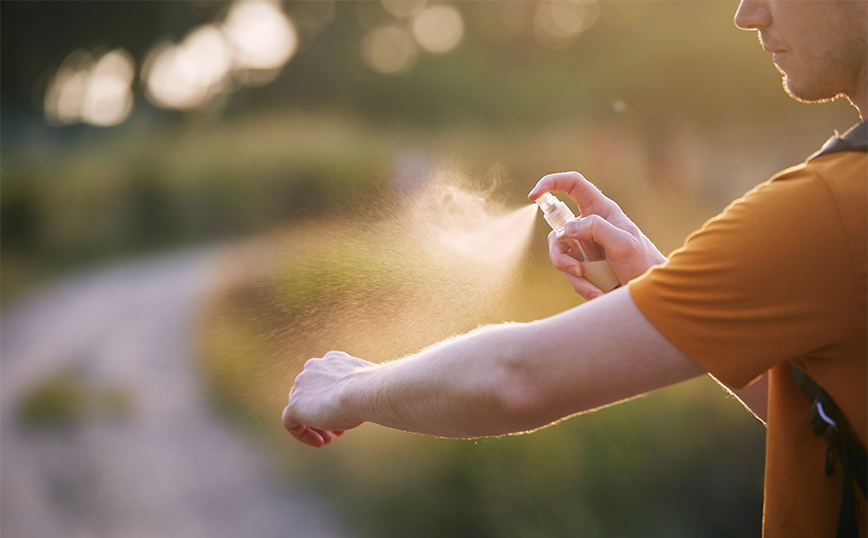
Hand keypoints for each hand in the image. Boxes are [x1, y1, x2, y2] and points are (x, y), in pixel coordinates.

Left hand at [281, 351, 371, 447]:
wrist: (363, 392)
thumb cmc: (372, 390)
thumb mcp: (367, 386)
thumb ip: (360, 389)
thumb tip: (367, 399)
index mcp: (331, 360)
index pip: (326, 381)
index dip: (335, 400)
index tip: (347, 414)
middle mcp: (313, 368)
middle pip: (312, 395)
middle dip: (325, 413)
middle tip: (338, 431)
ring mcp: (300, 386)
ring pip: (301, 408)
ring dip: (315, 425)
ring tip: (329, 439)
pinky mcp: (294, 405)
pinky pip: (290, 422)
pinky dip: (302, 434)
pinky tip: (318, 442)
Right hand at [528, 171, 665, 298]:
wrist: (648, 294)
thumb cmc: (642, 263)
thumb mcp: (623, 243)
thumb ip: (597, 229)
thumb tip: (567, 229)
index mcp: (601, 210)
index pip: (573, 185)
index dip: (551, 183)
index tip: (533, 196)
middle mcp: (590, 225)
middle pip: (557, 229)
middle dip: (560, 253)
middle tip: (576, 269)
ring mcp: (584, 246)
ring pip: (559, 254)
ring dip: (573, 274)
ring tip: (594, 287)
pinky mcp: (583, 264)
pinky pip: (569, 272)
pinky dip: (581, 286)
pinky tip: (599, 292)